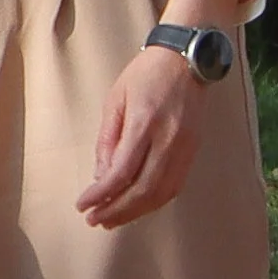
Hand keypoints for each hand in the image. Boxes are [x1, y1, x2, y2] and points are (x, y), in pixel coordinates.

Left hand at [68, 38, 223, 230]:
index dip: (102, 194)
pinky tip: (138, 206)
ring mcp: (186, 146)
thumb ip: (108, 140)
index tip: (83, 205)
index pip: (122, 171)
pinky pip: (175, 186)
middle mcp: (169, 139)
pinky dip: (154, 202)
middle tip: (95, 219)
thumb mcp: (116, 100)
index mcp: (145, 123)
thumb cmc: (145, 75)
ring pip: (162, 193)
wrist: (187, 58)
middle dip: (117, 210)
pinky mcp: (194, 150)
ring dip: (136, 212)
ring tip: (113, 219)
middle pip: (144, 189)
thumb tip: (101, 177)